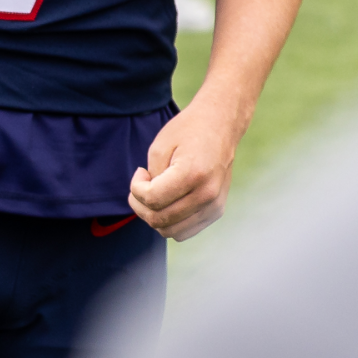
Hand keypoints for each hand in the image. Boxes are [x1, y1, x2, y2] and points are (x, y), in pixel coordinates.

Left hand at [129, 98, 240, 240]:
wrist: (220, 125)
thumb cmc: (187, 131)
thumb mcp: (160, 147)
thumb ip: (152, 179)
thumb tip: (149, 203)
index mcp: (193, 174)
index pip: (153, 199)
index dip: (136, 189)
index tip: (140, 171)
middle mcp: (208, 194)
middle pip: (160, 220)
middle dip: (140, 206)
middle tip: (141, 185)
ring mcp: (215, 206)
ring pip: (172, 232)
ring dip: (154, 217)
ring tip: (154, 193)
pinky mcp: (217, 211)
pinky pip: (186, 230)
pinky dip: (170, 221)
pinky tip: (168, 200)